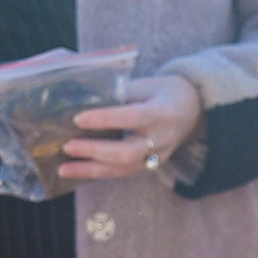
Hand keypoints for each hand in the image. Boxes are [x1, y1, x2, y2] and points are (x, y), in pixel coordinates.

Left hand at [63, 73, 204, 181]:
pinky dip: (99, 172)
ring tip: (64, 169)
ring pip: (123, 169)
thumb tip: (82, 99)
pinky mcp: (151, 166)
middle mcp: (162, 138)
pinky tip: (78, 171)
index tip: (78, 118)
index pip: (132, 118)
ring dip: (91, 170)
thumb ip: (119, 94)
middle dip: (95, 151)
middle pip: (127, 152)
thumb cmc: (164, 92)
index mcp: (162, 112)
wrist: (194, 109)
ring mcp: (158, 156)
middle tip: (68, 146)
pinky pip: (123, 173)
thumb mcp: (145, 85)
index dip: (105, 119)